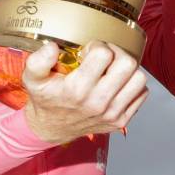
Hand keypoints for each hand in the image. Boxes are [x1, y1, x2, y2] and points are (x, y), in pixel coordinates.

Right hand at [20, 40, 148, 144]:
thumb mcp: (33, 79)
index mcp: (78, 89)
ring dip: (127, 70)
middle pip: (127, 64)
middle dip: (116, 54)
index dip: (96, 46)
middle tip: (104, 58)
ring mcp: (113, 113)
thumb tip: (52, 47)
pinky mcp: (122, 121)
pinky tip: (116, 84)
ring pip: (139, 78)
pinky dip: (132, 85)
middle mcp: (98, 102)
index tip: (88, 52)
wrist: (52, 128)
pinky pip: (141, 94)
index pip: (104, 54)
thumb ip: (37, 61)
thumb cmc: (46, 99)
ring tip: (112, 70)